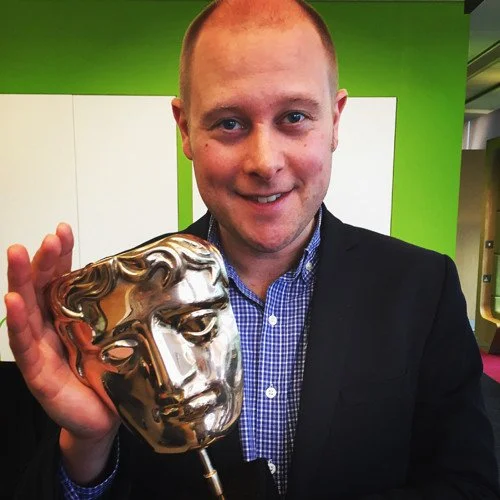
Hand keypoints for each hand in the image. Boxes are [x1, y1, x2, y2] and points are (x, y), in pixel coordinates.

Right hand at [5, 223, 119, 480]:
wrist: (106, 415)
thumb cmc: (109, 374)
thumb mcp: (118, 336)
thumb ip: (120, 312)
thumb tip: (145, 281)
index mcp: (68, 316)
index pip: (60, 279)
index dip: (60, 255)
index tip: (62, 230)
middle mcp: (51, 327)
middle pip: (40, 288)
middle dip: (40, 260)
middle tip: (45, 238)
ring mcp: (42, 348)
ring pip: (26, 309)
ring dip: (21, 280)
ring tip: (17, 255)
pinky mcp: (39, 372)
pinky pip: (25, 344)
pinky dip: (18, 322)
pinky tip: (13, 302)